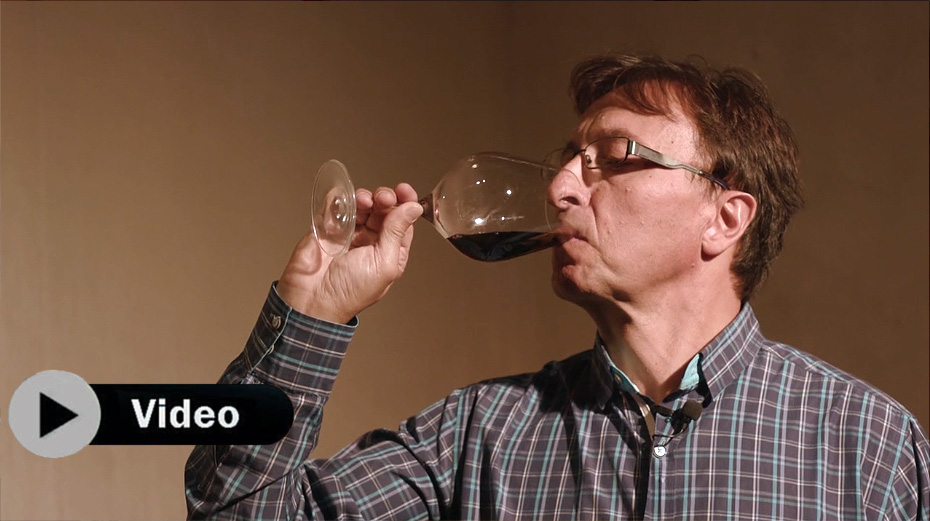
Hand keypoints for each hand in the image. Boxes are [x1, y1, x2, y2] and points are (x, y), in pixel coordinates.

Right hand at [277, 183, 422, 322]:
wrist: (312, 298)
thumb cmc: (350, 291)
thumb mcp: (383, 263)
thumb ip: (396, 232)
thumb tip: (413, 207)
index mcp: (389, 252)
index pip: (402, 222)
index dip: (405, 204)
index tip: (404, 190)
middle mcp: (371, 241)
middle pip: (383, 210)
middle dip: (385, 198)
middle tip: (382, 197)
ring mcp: (349, 233)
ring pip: (362, 205)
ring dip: (365, 198)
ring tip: (362, 200)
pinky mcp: (328, 227)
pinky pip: (336, 206)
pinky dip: (341, 199)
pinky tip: (344, 200)